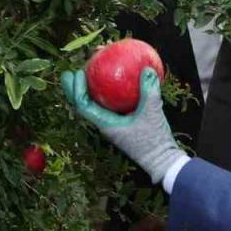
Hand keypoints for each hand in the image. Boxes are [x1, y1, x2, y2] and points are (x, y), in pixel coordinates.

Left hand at [60, 67, 185, 183]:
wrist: (161, 160)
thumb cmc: (154, 140)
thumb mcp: (153, 112)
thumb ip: (149, 91)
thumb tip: (146, 69)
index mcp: (106, 124)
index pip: (83, 106)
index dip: (76, 89)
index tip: (77, 73)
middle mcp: (105, 125)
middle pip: (82, 106)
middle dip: (73, 90)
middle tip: (69, 73)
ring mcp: (112, 125)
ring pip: (92, 107)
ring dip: (85, 92)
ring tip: (83, 76)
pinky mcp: (120, 125)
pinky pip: (107, 107)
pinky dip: (104, 95)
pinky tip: (112, 84)